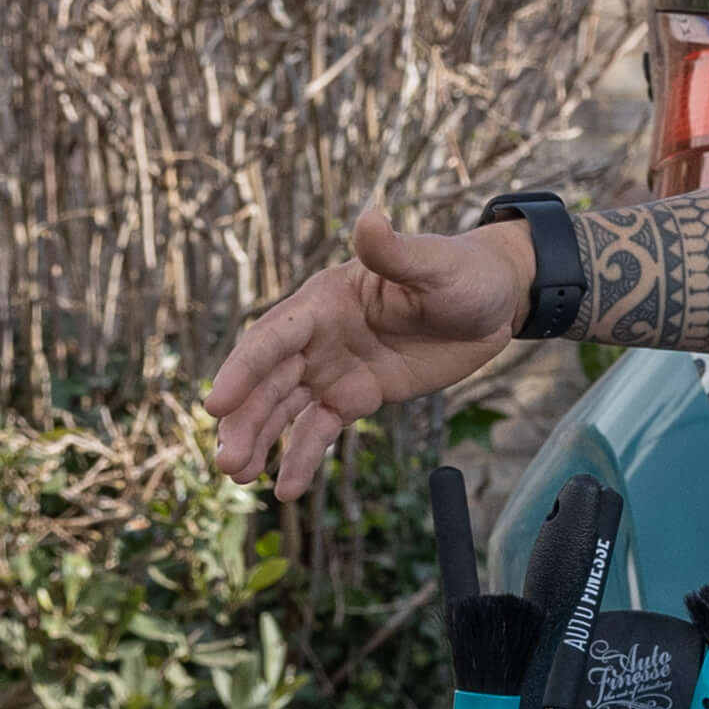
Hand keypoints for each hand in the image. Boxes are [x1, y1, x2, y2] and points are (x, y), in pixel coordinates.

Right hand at [205, 213, 532, 496]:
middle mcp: (317, 337)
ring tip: (237, 476)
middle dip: (244, 419)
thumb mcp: (435, 264)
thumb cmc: (462, 274)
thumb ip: (397, 252)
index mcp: (324, 302)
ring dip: (259, 441)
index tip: (216, 403)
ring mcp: (333, 369)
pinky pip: (321, 430)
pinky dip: (301, 457)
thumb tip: (371, 218)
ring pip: (285, 409)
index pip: (272, 337)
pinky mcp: (357, 397)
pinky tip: (285, 490)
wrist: (491, 302)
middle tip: (225, 461)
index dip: (242, 369)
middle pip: (268, 381)